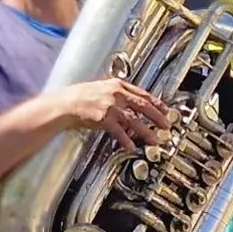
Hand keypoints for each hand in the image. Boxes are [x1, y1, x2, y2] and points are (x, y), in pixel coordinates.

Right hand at [43, 76, 169, 144]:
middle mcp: (116, 94)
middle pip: (144, 106)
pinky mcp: (103, 119)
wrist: (65, 104)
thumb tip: (131, 103)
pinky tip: (132, 147)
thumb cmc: (80, 97)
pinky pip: (119, 132)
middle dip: (158, 117)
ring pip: (135, 120)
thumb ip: (117, 94)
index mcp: (117, 84)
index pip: (143, 93)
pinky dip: (127, 140)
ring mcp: (110, 106)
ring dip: (147, 132)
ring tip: (155, 140)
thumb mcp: (101, 89)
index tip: (166, 110)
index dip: (157, 103)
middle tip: (167, 126)